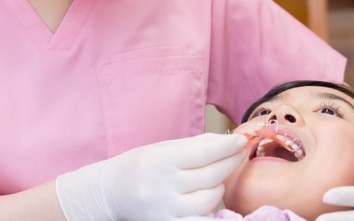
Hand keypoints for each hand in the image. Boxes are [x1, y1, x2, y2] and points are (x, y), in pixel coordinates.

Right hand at [56, 133, 247, 220]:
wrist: (111, 192)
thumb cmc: (140, 165)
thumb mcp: (162, 148)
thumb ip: (195, 145)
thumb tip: (227, 141)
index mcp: (161, 160)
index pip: (204, 152)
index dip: (227, 147)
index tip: (242, 141)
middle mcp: (163, 185)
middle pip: (211, 175)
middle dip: (230, 163)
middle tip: (239, 155)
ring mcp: (165, 208)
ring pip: (209, 199)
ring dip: (219, 186)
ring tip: (215, 178)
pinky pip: (200, 219)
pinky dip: (209, 209)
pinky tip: (208, 198)